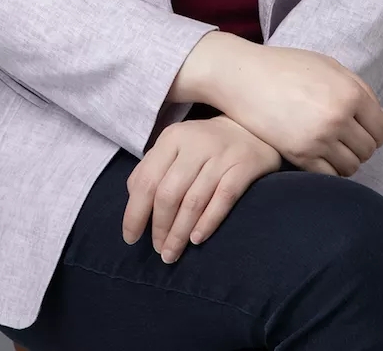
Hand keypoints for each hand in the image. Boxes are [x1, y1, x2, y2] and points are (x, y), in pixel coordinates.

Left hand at [122, 114, 281, 263]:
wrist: (252, 129)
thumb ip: (152, 167)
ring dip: (179, 233)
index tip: (130, 238)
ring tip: (171, 253)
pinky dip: (208, 222)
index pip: (146, 180)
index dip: (135, 213)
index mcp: (172, 138)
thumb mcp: (176, 146)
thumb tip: (132, 199)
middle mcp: (195, 144)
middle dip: (159, 227)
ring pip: (193, 201)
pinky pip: (223, 199)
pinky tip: (197, 239)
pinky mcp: (244, 166)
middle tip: (158, 250)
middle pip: (168, 193)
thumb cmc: (205, 145)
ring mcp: (221, 155)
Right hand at [213, 42, 382, 175]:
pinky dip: (328, 170)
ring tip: (329, 147)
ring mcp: (319, 138)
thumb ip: (361, 90)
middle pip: (368, 150)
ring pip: (351, 167)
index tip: (362, 130)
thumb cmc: (286, 67)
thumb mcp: (328, 66)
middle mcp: (338, 117)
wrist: (243, 76)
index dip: (375, 132)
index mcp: (350, 92)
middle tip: (342, 137)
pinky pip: (329, 176)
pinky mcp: (299, 155)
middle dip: (359, 146)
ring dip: (344, 160)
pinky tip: (317, 155)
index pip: (381, 128)